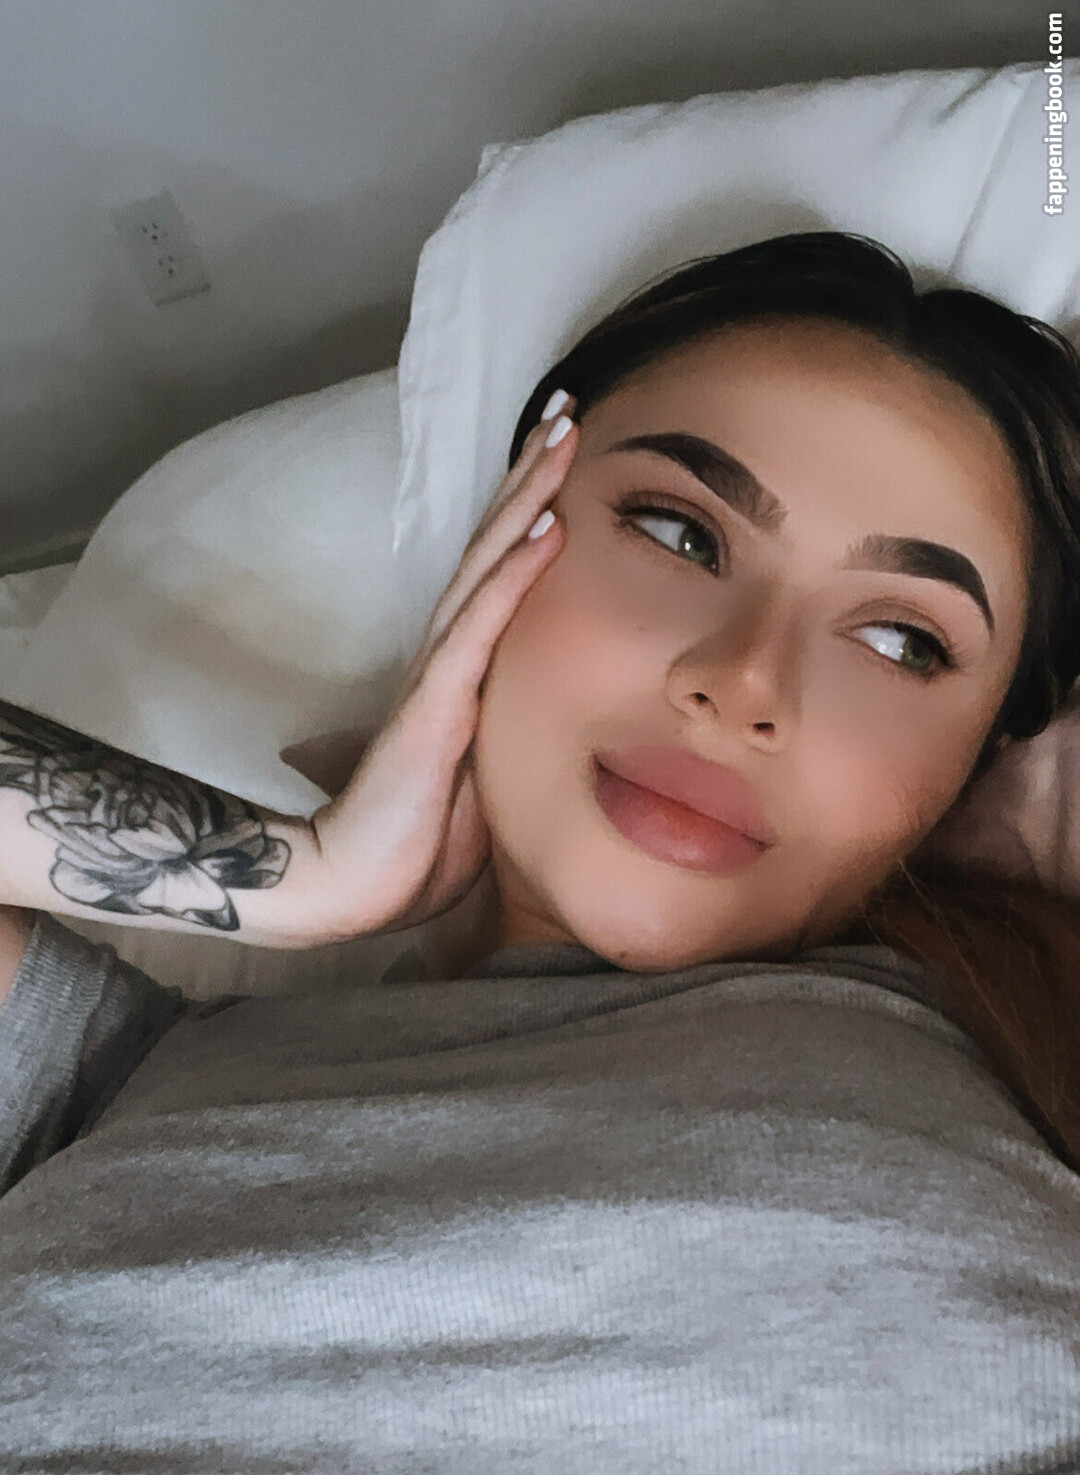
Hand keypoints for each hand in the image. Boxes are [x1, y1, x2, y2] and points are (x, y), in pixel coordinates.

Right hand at [308, 395, 577, 938]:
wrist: (353, 886)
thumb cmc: (411, 849)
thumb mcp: (476, 791)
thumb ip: (496, 753)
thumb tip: (524, 744)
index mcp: (454, 676)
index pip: (493, 578)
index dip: (521, 514)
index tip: (557, 459)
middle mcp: (446, 658)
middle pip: (490, 547)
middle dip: (528, 475)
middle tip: (565, 408)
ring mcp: (440, 674)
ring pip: (488, 564)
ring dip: (526, 496)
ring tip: (561, 435)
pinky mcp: (439, 701)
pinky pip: (485, 622)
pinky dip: (517, 570)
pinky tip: (548, 523)